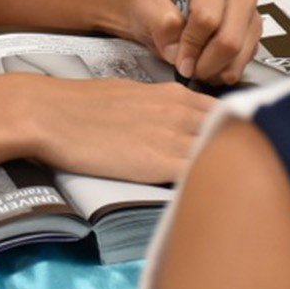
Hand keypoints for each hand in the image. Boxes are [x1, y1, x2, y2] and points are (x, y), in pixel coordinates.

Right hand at [16, 75, 215, 184]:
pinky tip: (205, 194)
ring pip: (221, 153)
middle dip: (237, 149)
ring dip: (225, 168)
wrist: (51, 114)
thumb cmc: (82, 105)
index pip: (225, 112)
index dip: (232, 131)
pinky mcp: (158, 164)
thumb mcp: (133, 95)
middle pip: (232, 132)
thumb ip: (163, 108)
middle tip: (234, 168)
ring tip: (223, 186)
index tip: (232, 146)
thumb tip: (177, 123)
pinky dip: (206, 183)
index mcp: (175, 94)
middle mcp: (181, 112)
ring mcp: (173, 137)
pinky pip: (198, 174)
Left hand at [127, 0, 261, 85]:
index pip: (208, 18)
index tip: (176, 55)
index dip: (191, 43)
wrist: (163, 16)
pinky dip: (221, 74)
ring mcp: (250, 18)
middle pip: (229, 41)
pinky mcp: (253, 40)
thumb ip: (160, 20)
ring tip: (194, 65)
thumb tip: (176, 44)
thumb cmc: (158, 7)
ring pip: (238, 57)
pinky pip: (241, 67)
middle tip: (186, 67)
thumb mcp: (147, 6)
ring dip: (212, 70)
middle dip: (204, 62)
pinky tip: (206, 66)